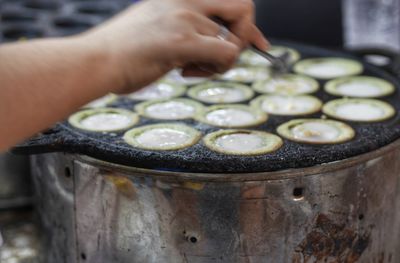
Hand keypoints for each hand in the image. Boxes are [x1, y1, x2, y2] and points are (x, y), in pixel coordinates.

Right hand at [81, 0, 267, 93]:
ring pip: (231, 42)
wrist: (94, 62)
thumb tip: (217, 45)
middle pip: (243, 8)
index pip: (230, 1)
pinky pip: (226, 54)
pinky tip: (186, 72)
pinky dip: (216, 68)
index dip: (249, 24)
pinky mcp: (181, 40)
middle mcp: (184, 0)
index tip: (260, 44)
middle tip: (222, 58)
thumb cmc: (123, 54)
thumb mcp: (158, 31)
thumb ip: (188, 32)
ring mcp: (183, 17)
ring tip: (188, 69)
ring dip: (217, 63)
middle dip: (244, 37)